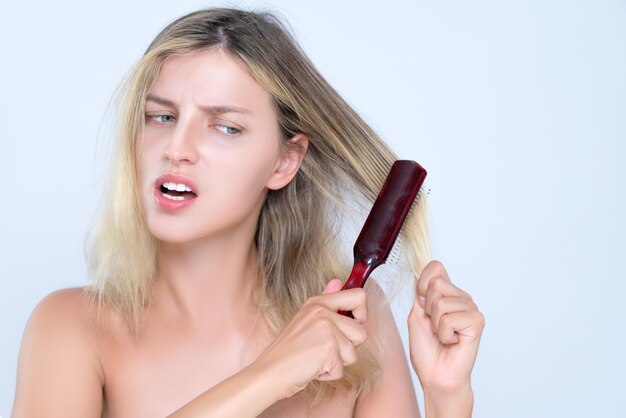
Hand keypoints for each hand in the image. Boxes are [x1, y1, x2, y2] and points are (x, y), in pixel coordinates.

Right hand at [252, 279, 367, 399]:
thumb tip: (338, 282)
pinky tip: (313, 367)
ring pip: (354, 353)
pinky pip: (342, 369)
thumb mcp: (306, 318)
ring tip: (317, 358)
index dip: (362, 314)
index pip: (359, 296)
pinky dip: (329, 374)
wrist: (269, 372)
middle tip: (326, 348)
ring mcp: (325, 329)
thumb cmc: (288, 350)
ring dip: (338, 363)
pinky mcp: (328, 349)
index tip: (351, 325)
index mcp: (318, 302)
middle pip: (362, 331)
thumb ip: (327, 299)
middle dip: (349, 347)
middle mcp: (322, 312)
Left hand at [408, 261, 483, 397]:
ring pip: (440, 303)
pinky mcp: (476, 321)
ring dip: (435, 324)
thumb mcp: (416, 315)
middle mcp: (461, 298)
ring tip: (443, 336)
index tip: (421, 303)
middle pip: (436, 284)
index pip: (436, 267)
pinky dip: (444, 333)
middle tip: (434, 327)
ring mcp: (470, 308)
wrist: (435, 375)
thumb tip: (431, 275)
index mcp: (446, 293)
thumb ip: (421, 293)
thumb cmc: (427, 349)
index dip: (422, 283)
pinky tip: (452, 341)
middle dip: (427, 308)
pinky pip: (449, 318)